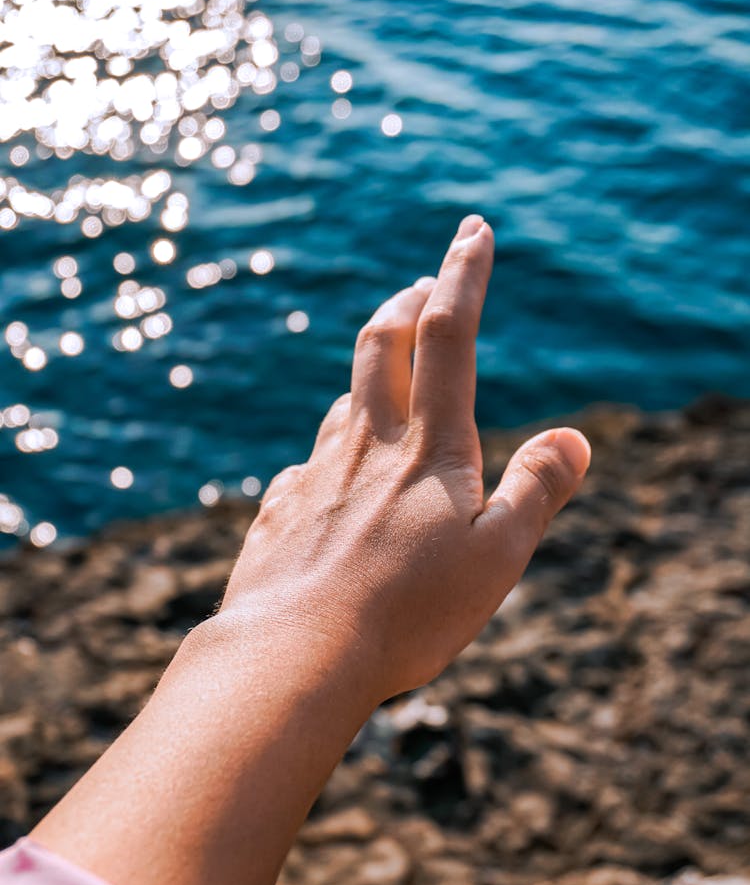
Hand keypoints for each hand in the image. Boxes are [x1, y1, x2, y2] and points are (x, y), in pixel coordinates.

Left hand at [222, 215, 589, 700]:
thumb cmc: (408, 612)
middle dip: (406, 304)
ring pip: (343, 402)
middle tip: (421, 286)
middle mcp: (366, 446)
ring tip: (388, 379)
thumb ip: (536, 490)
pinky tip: (334, 478)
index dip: (463, 276)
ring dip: (370, 375)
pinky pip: (308, 465)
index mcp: (429, 449)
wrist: (294, 654)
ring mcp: (315, 476)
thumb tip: (574, 436)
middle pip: (381, 345)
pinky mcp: (280, 512)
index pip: (449, 336)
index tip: (472, 229)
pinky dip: (331, 453)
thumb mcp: (498, 556)